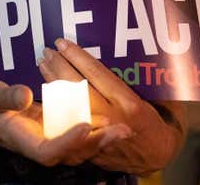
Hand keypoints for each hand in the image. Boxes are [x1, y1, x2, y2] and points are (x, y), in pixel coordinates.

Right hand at [0, 80, 132, 166]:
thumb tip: (24, 95)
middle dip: (98, 143)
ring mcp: (52, 138)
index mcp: (25, 142)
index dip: (68, 141)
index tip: (85, 126)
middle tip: (122, 129)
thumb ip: (7, 98)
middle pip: (73, 153)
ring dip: (104, 138)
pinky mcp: (59, 129)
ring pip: (82, 146)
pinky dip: (98, 128)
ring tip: (126, 127)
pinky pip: (81, 134)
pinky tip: (116, 117)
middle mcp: (42, 145)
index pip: (50, 150)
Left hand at [38, 39, 185, 174]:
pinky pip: (67, 123)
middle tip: (47, 51)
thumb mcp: (156, 96)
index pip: (97, 74)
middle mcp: (112, 119)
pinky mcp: (88, 146)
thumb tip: (125, 51)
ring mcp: (98, 135)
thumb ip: (139, 78)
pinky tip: (45, 92)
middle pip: (77, 88)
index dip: (77, 57)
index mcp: (129, 104)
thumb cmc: (156, 119)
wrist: (157, 156)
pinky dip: (54, 106)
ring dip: (53, 84)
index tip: (63, 43)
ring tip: (42, 66)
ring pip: (68, 106)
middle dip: (60, 67)